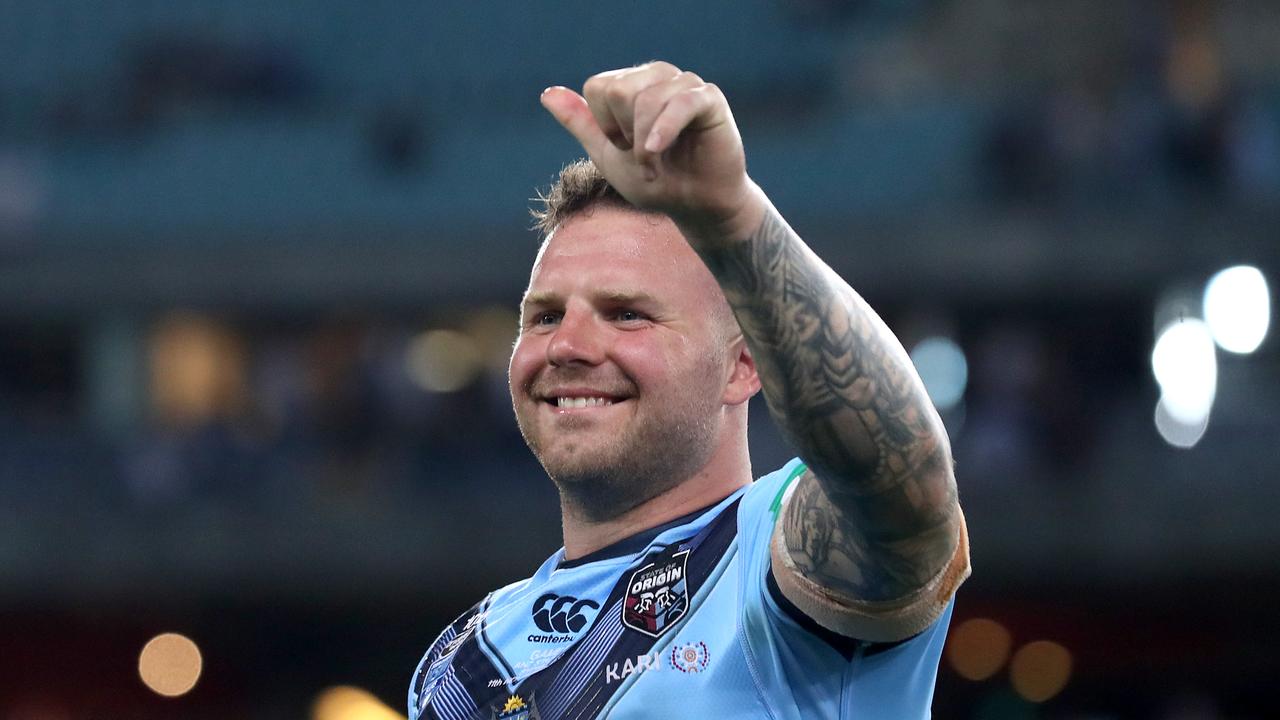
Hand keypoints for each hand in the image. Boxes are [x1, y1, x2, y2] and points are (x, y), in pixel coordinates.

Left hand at [541, 61, 764, 242]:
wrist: (697, 207)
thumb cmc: (656, 182)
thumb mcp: (608, 155)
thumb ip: (580, 124)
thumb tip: (546, 93)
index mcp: (633, 85)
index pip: (598, 87)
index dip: (605, 126)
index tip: (624, 148)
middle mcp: (658, 77)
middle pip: (618, 90)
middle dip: (623, 133)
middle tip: (643, 157)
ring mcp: (685, 85)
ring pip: (646, 98)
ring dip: (643, 144)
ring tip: (655, 166)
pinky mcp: (709, 99)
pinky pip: (680, 102)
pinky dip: (663, 130)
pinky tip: (656, 151)